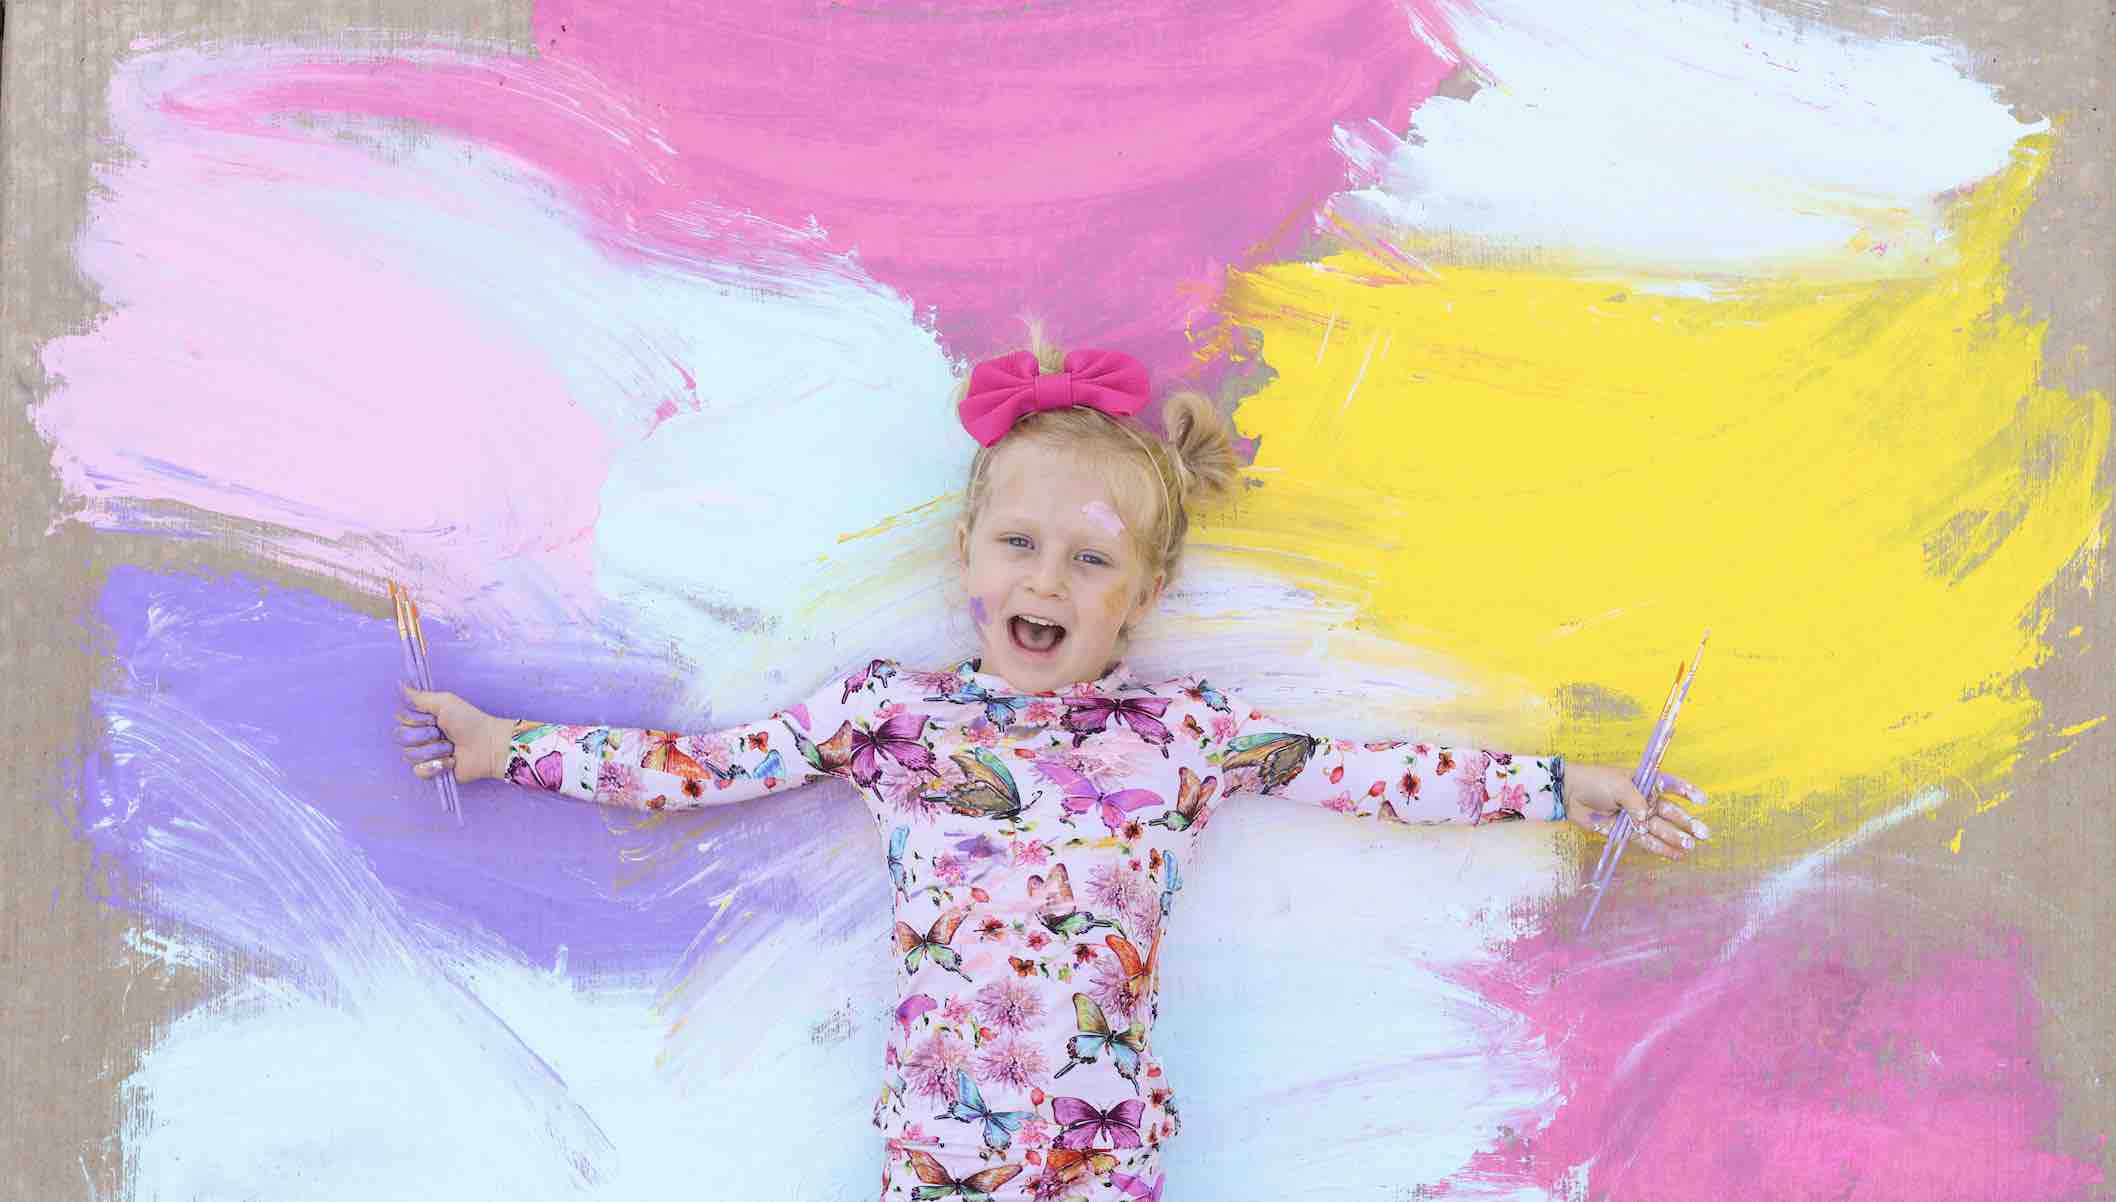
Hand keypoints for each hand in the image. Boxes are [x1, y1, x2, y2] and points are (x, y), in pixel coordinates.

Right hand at [394, 683, 510, 783]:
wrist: (487, 745)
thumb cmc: (469, 721)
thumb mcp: (445, 702)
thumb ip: (420, 696)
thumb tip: (399, 684)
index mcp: (422, 718)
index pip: (400, 719)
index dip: (416, 719)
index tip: (434, 718)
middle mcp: (419, 736)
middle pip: (400, 737)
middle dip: (424, 735)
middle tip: (442, 733)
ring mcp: (424, 754)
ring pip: (409, 755)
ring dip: (433, 750)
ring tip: (451, 748)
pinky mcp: (430, 771)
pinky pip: (418, 771)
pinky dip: (436, 766)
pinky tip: (450, 761)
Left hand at [1562, 762, 1709, 859]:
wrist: (1570, 795)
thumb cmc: (1596, 782)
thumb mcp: (1619, 784)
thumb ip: (1636, 801)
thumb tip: (1646, 819)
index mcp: (1645, 782)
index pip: (1671, 785)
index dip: (1686, 791)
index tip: (1702, 800)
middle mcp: (1644, 800)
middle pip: (1670, 812)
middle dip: (1687, 822)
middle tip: (1703, 834)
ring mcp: (1636, 817)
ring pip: (1660, 828)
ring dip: (1675, 838)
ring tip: (1690, 847)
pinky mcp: (1626, 831)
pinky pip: (1646, 840)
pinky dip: (1659, 848)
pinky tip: (1675, 855)